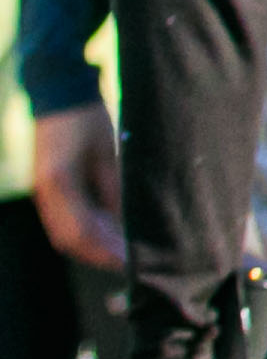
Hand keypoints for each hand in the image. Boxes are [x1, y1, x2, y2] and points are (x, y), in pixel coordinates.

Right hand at [31, 101, 121, 269]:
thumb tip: (126, 220)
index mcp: (59, 183)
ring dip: (93, 246)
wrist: (60, 95)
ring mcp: (44, 193)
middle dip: (99, 254)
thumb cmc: (87, 117)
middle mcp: (46, 193)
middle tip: (130, 263)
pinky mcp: (48, 190)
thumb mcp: (107, 150)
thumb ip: (114, 187)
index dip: (105, 249)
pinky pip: (66, 220)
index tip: (129, 260)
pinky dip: (88, 231)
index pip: (80, 231)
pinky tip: (111, 235)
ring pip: (65, 234)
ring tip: (124, 254)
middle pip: (69, 239)